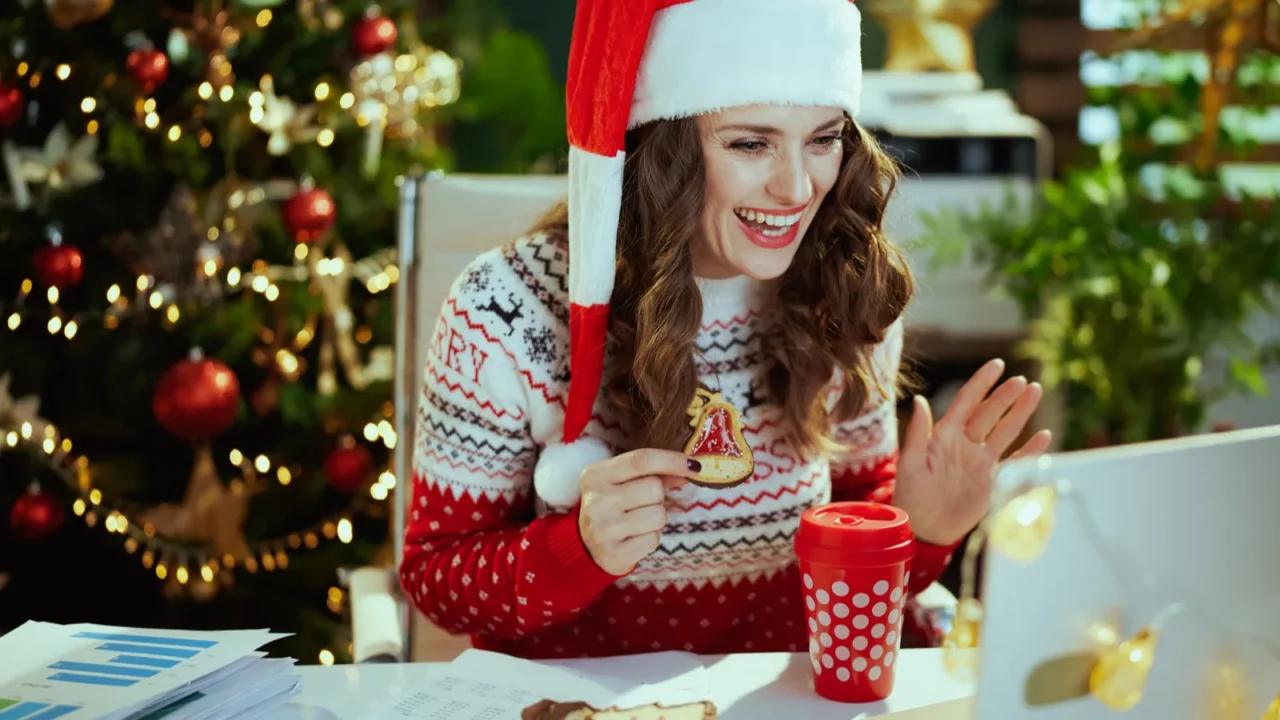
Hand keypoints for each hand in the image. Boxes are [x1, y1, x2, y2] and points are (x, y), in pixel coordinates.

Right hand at [578, 449, 700, 575]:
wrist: (587, 546)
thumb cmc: (613, 506)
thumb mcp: (624, 482)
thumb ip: (656, 473)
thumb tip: (691, 468)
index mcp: (596, 475)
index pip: (641, 460)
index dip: (671, 461)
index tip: (694, 465)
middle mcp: (596, 500)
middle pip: (654, 489)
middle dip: (658, 496)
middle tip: (642, 503)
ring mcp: (603, 529)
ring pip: (658, 515)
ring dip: (656, 519)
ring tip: (638, 522)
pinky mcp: (613, 553)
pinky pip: (654, 540)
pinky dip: (650, 539)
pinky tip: (634, 538)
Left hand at [895, 359, 1052, 546]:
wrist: (923, 529)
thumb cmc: (910, 495)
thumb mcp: (910, 464)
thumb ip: (917, 433)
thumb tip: (918, 400)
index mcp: (944, 437)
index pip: (966, 403)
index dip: (981, 383)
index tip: (997, 365)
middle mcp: (966, 445)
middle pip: (990, 415)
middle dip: (1005, 397)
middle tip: (1021, 381)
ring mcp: (981, 463)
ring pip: (1005, 432)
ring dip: (1020, 414)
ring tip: (1035, 392)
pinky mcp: (993, 483)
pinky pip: (1016, 465)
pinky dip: (1030, 452)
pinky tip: (1044, 437)